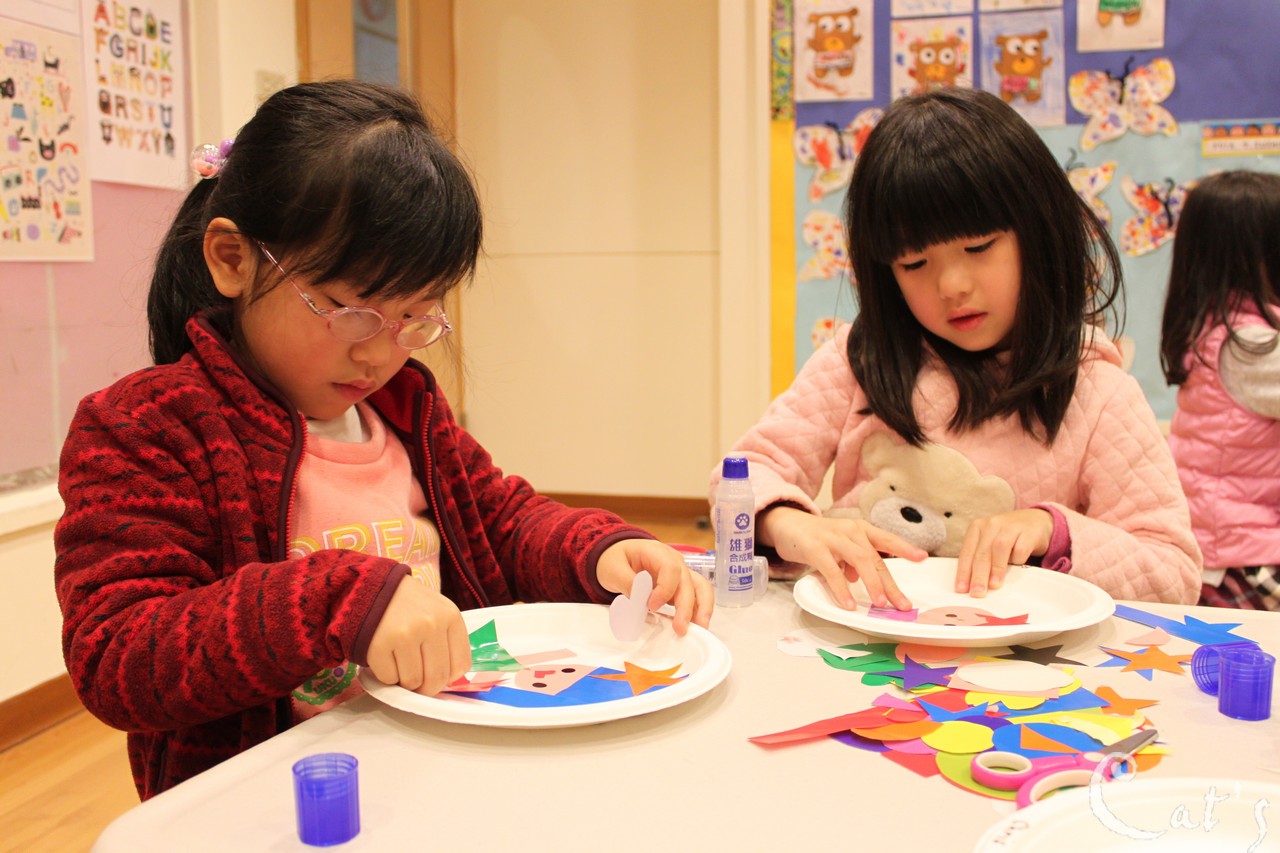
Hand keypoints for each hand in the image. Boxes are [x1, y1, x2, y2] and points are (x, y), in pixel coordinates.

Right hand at [364, 575, 470, 695]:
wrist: (374, 588)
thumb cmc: (409, 605)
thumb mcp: (438, 612)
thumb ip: (448, 641)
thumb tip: (448, 680)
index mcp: (450, 616)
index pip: (460, 666)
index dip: (448, 678)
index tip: (437, 676)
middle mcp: (430, 624)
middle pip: (436, 679)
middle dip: (426, 688)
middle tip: (417, 682)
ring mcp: (405, 634)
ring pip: (412, 682)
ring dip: (405, 681)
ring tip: (400, 662)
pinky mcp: (379, 644)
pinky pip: (388, 678)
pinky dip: (386, 675)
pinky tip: (386, 657)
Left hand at [596, 539, 712, 635]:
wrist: (618, 556)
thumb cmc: (615, 559)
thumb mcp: (612, 569)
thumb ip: (627, 583)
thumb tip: (641, 601)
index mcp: (656, 552)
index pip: (670, 568)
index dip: (665, 588)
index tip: (652, 606)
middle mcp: (674, 560)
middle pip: (688, 580)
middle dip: (686, 606)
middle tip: (680, 629)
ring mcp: (679, 573)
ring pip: (700, 587)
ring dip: (702, 608)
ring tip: (700, 628)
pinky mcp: (680, 586)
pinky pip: (695, 596)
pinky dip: (697, 610)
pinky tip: (695, 625)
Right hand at [757, 506, 926, 609]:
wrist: (787, 523)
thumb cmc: (819, 537)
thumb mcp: (842, 545)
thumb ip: (854, 561)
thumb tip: (861, 580)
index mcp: (860, 529)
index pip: (887, 539)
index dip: (905, 548)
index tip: (922, 558)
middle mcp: (850, 531)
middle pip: (875, 558)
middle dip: (890, 584)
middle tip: (902, 604)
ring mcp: (833, 538)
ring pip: (859, 561)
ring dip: (872, 584)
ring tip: (880, 604)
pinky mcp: (815, 548)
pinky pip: (832, 571)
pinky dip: (842, 589)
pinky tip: (848, 603)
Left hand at [955, 508, 1053, 596]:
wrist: (1035, 521)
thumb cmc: (1008, 538)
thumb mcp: (990, 544)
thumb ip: (982, 560)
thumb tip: (973, 586)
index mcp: (976, 528)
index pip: (967, 553)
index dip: (963, 572)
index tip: (961, 589)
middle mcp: (991, 525)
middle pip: (982, 553)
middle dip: (978, 575)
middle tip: (977, 592)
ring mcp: (1009, 527)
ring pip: (999, 548)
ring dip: (995, 569)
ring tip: (993, 586)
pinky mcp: (1027, 532)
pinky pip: (1020, 549)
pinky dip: (1017, 561)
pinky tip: (1017, 569)